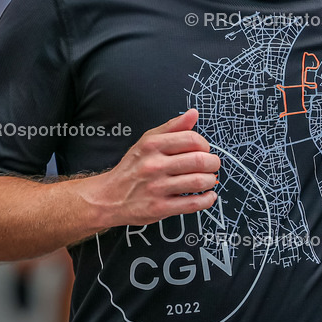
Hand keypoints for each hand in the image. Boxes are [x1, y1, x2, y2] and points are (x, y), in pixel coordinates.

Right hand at [92, 109, 219, 227]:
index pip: (191, 139)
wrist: (109, 197)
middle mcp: (154, 165)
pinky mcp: (160, 208)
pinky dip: (207, 200)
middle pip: (198, 160)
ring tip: (208, 179)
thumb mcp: (147, 141)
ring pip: (198, 181)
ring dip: (210, 180)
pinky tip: (208, 195)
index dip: (205, 144)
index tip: (204, 150)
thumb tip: (193, 114)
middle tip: (212, 165)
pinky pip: (192, 204)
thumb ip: (172, 127)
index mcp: (152, 145)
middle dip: (212, 162)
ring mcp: (157, 187)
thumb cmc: (132, 167)